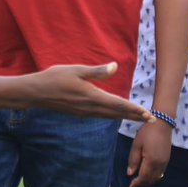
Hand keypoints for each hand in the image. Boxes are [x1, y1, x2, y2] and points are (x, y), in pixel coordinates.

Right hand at [31, 64, 151, 121]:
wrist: (36, 93)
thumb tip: (115, 67)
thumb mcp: (76, 70)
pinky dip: (112, 115)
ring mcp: (84, 112)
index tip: (148, 114)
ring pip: (109, 116)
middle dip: (134, 116)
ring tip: (137, 117)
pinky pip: (100, 116)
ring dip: (124, 116)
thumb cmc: (54, 78)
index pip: (118, 104)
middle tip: (151, 120)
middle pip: (117, 113)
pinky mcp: (79, 113)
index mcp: (92, 96)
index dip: (134, 109)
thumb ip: (97, 71)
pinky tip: (114, 114)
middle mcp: (90, 107)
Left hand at [124, 120, 171, 186]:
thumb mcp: (136, 145)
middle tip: (134, 185)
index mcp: (151, 160)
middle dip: (142, 184)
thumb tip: (130, 174)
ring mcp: (165, 162)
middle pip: (150, 179)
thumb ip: (133, 160)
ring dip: (148, 181)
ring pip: (156, 177)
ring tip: (140, 181)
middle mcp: (160, 164)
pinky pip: (161, 172)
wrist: (162, 124)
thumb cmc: (147, 132)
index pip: (143, 177)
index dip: (137, 183)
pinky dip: (154, 176)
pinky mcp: (167, 159)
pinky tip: (148, 174)